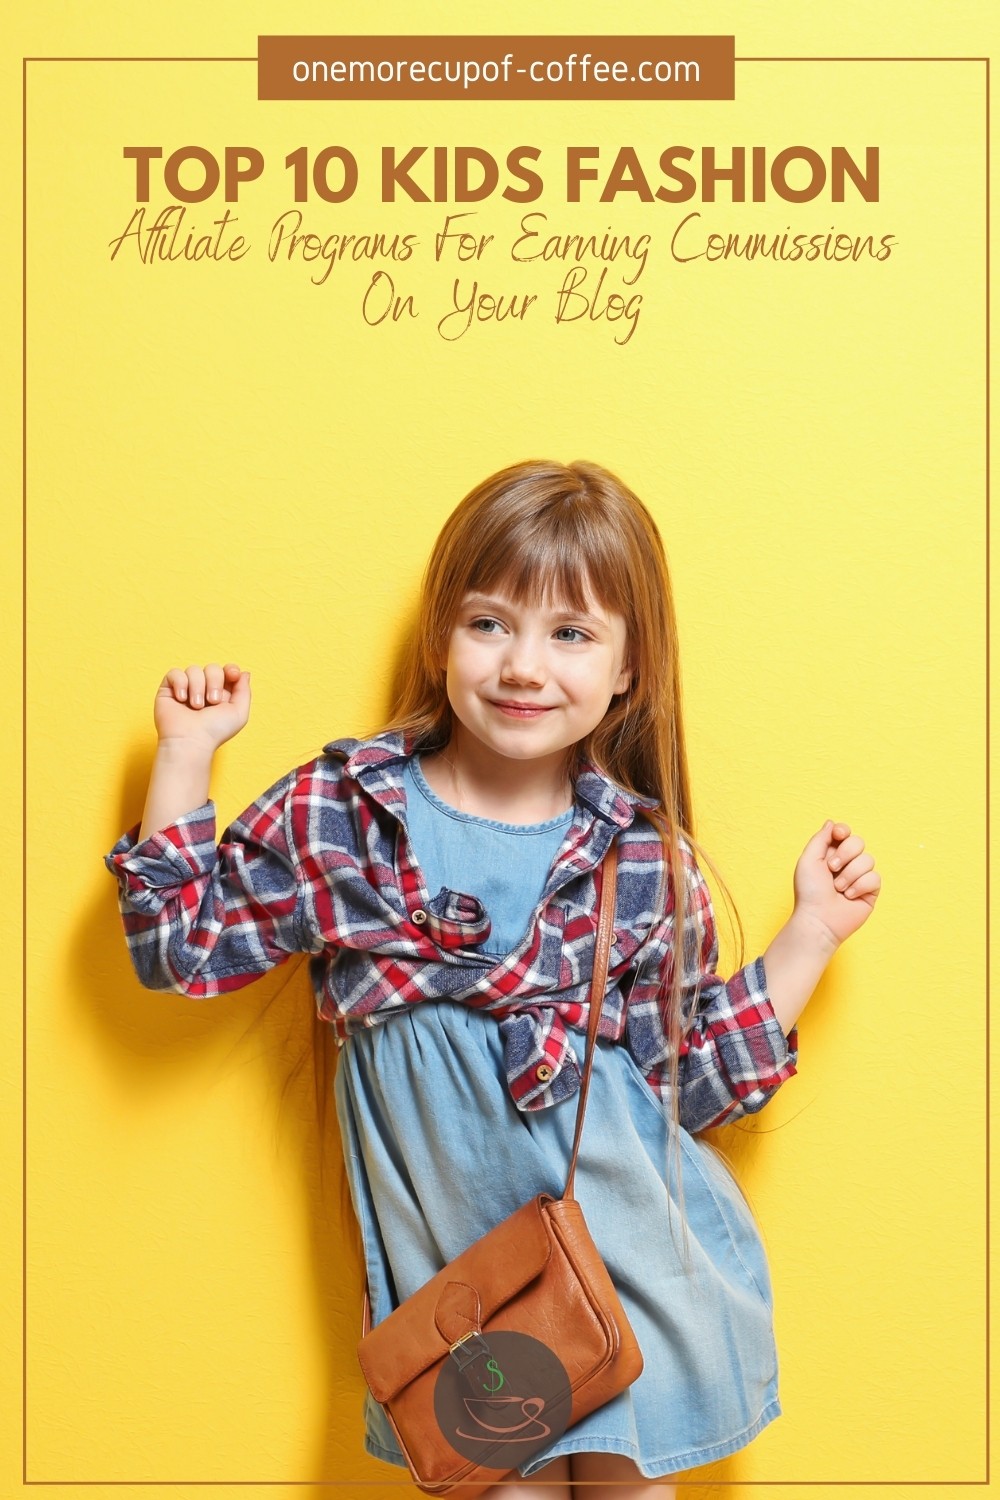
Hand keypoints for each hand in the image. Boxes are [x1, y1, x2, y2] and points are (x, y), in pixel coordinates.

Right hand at [152, 662, 250, 752]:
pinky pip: (175, 673)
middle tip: (213, 702)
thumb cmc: (215, 731)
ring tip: (196, 707)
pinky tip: (181, 700)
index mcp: (221, 694)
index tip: (232, 675)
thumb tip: (244, 673)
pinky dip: (180, 684)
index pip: (227, 671)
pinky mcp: (168, 690)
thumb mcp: (239, 712)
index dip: (230, 669)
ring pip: (194, 670)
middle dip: (215, 682)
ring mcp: (186, 689)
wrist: (191, 740)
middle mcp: (204, 689)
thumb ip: (244, 691)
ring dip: (197, 687)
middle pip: (212, 668)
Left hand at [792, 820, 880, 947]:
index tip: (838, 835)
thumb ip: (821, 838)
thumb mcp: (809, 859)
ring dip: (850, 874)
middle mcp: (846, 863)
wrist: (819, 919)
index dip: (844, 831)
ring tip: (838, 888)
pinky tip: (849, 896)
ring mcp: (859, 877)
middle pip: (859, 842)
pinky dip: (860, 886)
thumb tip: (832, 823)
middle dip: (846, 854)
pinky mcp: (870, 891)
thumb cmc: (809, 891)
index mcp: (830, 854)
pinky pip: (874, 877)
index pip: (845, 833)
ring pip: (868, 860)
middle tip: (832, 869)